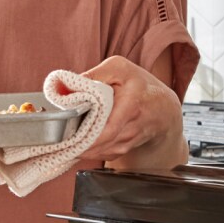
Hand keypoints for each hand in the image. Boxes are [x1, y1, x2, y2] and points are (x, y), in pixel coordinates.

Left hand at [76, 56, 184, 171]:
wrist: (163, 108)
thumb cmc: (139, 85)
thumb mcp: (119, 69)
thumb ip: (94, 75)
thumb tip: (66, 87)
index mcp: (131, 104)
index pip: (108, 128)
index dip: (85, 133)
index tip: (66, 128)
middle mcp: (131, 126)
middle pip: (99, 142)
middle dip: (77, 142)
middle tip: (60, 137)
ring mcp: (128, 141)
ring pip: (99, 151)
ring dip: (80, 148)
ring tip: (65, 140)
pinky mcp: (123, 149)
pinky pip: (102, 154)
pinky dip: (88, 151)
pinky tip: (79, 142)